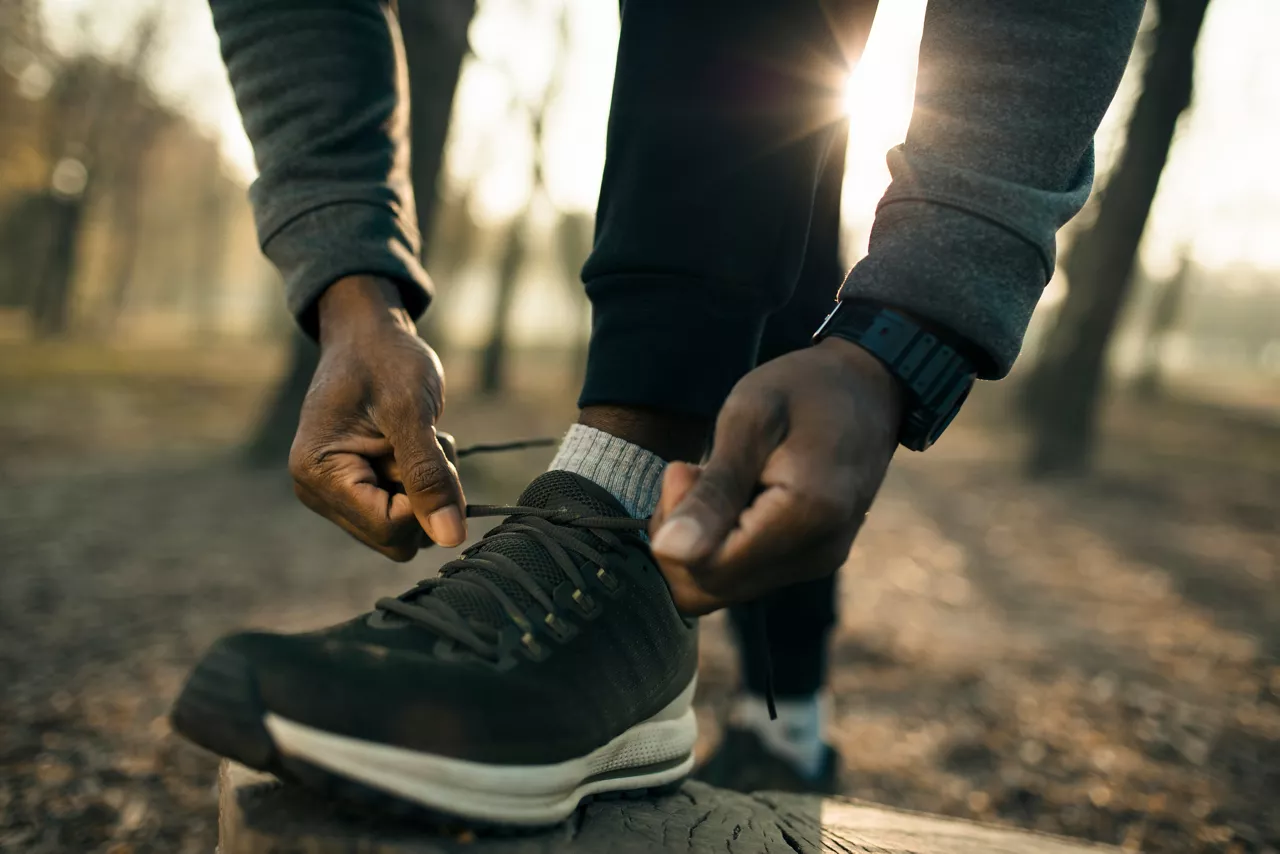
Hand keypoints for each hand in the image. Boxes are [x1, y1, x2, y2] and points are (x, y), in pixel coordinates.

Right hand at [288, 276, 465, 560]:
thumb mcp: (412, 413)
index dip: (424, 500)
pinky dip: (418, 484)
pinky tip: (409, 447)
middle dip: (422, 496)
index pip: (388, 527)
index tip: (428, 450)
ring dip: (423, 489)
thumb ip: (430, 477)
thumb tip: (451, 538)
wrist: (368, 335)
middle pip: (394, 539)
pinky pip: (400, 512)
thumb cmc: (385, 361)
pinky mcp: (354, 490)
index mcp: (318, 473)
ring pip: (401, 530)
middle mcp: (317, 492)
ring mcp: (334, 495)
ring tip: (413, 440)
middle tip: (421, 443)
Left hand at [649, 338, 901, 614]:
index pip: (707, 568)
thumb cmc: (805, 390)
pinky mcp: (809, 560)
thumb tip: (667, 551)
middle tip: (692, 472)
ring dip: (698, 539)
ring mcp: (816, 563)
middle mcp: (816, 554)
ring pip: (719, 588)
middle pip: (707, 589)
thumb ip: (713, 491)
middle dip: (680, 537)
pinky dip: (720, 542)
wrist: (868, 389)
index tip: (683, 470)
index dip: (675, 529)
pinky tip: (731, 495)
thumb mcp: (749, 420)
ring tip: (713, 478)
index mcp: (807, 517)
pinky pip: (741, 575)